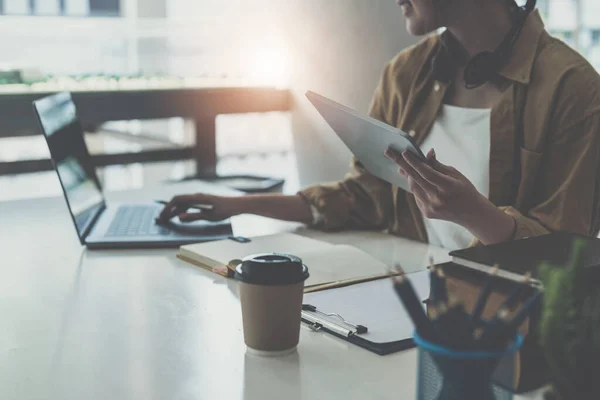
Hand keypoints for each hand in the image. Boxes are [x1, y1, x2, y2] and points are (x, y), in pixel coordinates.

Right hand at [158, 193, 240, 222]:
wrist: (237, 205)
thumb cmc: (225, 210)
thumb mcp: (209, 216)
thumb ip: (193, 216)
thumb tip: (179, 217)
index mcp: (197, 197)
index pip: (177, 199)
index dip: (168, 207)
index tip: (162, 215)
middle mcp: (197, 196)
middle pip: (178, 201)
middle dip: (169, 210)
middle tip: (161, 219)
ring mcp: (200, 198)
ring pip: (183, 203)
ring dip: (174, 210)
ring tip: (167, 219)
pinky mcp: (203, 201)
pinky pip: (188, 204)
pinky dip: (182, 210)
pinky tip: (180, 216)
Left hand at [384, 147, 515, 244]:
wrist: (471, 214)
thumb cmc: (464, 189)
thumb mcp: (455, 174)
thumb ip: (437, 165)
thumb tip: (426, 153)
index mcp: (448, 187)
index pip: (427, 173)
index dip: (414, 162)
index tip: (404, 153)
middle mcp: (438, 199)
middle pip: (415, 180)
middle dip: (402, 165)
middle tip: (389, 153)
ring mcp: (431, 208)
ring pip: (413, 188)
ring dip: (408, 175)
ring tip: (401, 164)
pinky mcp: (427, 213)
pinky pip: (416, 196)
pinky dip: (415, 186)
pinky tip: (415, 179)